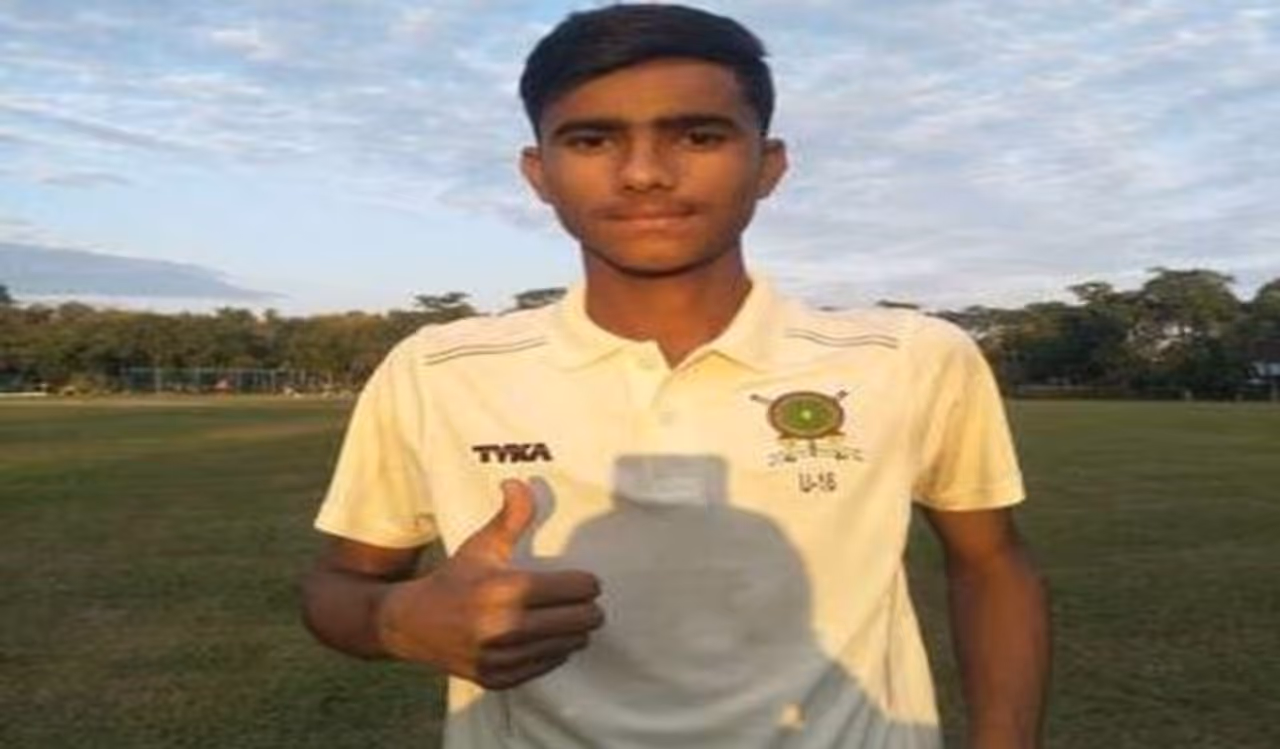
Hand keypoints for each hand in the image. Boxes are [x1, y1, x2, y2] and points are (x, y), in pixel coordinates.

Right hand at [376, 479, 603, 689]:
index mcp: (503, 590)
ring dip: (574, 631)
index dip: (586, 583)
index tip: (586, 581)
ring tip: (567, 617)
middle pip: (579, 621)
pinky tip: (548, 637)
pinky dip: (554, 651)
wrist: (411, 625)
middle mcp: (502, 627)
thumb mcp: (480, 546)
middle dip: (588, 608)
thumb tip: (520, 483)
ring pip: (568, 645)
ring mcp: (500, 658)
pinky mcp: (498, 678)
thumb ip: (509, 517)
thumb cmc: (454, 579)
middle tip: (584, 601)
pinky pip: (548, 665)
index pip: (574, 590)